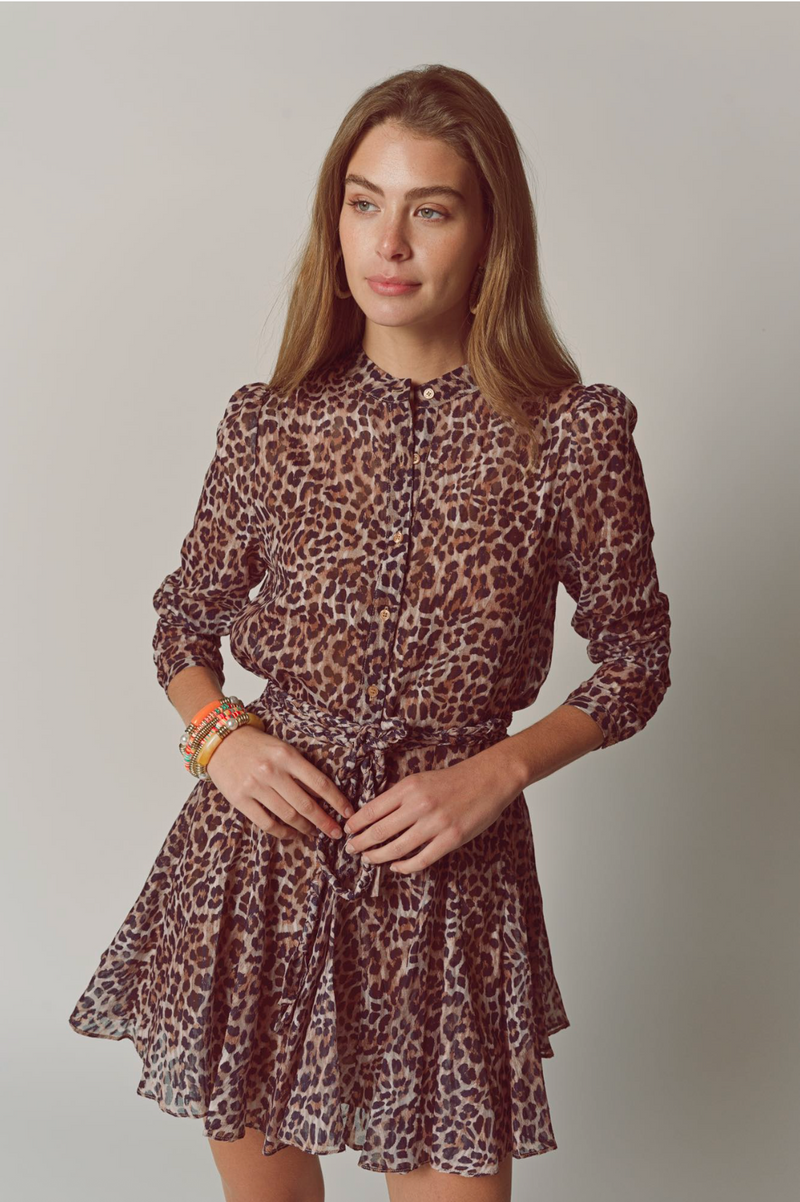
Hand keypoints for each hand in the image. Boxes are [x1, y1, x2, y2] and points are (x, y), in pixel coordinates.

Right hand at [206, 724, 353, 840]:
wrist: (219, 740)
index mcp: (287, 755)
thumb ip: (300, 769)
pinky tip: (292, 834)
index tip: (348, 813)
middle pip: (306, 804)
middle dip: (325, 821)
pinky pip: (266, 823)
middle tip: (337, 832)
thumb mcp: (282, 749)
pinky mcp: (240, 799)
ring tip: (315, 833)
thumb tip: (323, 795)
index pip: (319, 782)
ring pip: (288, 815)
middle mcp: (272, 771)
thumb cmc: (256, 744)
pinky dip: (283, 832)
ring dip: (305, 828)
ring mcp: (255, 786)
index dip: (337, 800)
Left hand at [341, 743, 525, 873]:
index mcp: (409, 787)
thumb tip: (374, 816)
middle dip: (361, 843)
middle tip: (351, 849)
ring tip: (369, 859)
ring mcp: (435, 824)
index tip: (347, 831)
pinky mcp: (451, 839)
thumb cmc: (453, 779)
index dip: (356, 823)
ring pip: (397, 848)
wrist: (487, 779)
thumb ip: (399, 796)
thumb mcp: (420, 780)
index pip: (373, 810)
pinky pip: (421, 859)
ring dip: (378, 857)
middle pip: (380, 831)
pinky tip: (396, 867)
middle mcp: (419, 805)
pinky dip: (405, 866)